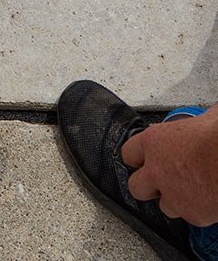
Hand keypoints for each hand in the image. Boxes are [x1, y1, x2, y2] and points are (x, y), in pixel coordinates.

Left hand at [121, 108, 217, 226]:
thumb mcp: (204, 119)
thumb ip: (194, 123)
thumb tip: (208, 119)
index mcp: (154, 142)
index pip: (129, 153)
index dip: (138, 158)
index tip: (145, 160)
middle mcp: (157, 170)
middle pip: (136, 186)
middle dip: (148, 186)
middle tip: (162, 182)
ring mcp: (173, 195)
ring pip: (164, 206)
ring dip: (174, 201)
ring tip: (189, 192)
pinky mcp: (192, 214)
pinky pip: (190, 217)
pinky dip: (197, 211)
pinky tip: (206, 201)